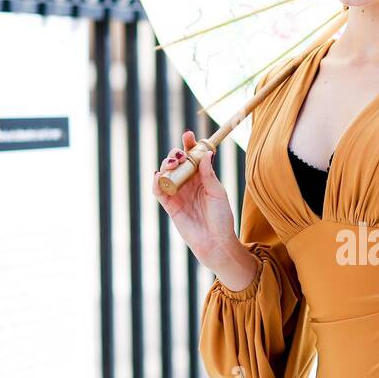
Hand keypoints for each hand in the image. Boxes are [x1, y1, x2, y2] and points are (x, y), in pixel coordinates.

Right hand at [151, 130, 248, 275]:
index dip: (189, 145)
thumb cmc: (221, 218)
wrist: (215, 242)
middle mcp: (188, 183)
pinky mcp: (169, 205)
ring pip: (166, 173)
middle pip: (177, 162)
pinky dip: (157, 182)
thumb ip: (209, 174)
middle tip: (181, 154)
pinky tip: (159, 175)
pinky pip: (159, 191)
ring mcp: (178, 193)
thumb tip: (206, 154)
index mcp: (202, 177)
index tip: (189, 135)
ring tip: (174, 162)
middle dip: (176, 153)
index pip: (193, 157)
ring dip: (166, 164)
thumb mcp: (218, 193)